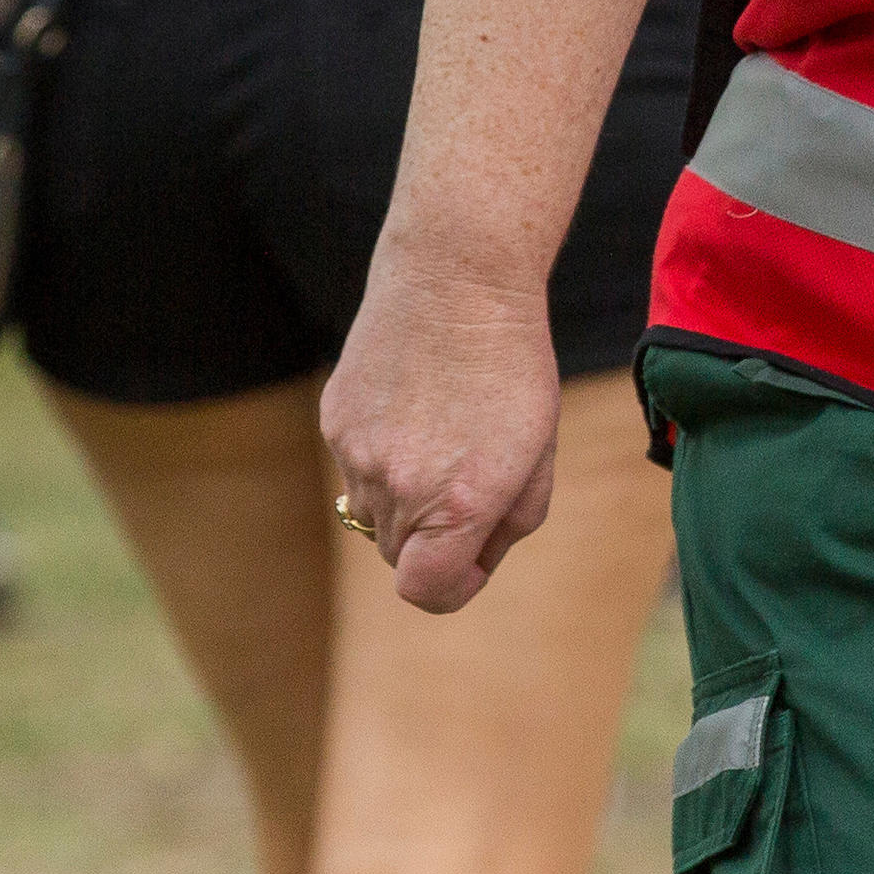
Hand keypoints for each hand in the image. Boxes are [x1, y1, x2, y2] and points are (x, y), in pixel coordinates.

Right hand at [320, 258, 561, 611]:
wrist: (455, 281)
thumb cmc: (514, 367)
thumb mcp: (540, 451)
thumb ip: (511, 522)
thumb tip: (473, 562)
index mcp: (457, 503)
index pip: (428, 591)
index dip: (456, 587)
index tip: (475, 559)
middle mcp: (397, 489)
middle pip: (400, 555)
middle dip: (435, 537)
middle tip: (474, 476)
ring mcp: (356, 456)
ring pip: (374, 513)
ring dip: (407, 496)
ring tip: (446, 431)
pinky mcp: (333, 424)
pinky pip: (355, 467)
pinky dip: (383, 455)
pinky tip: (416, 404)